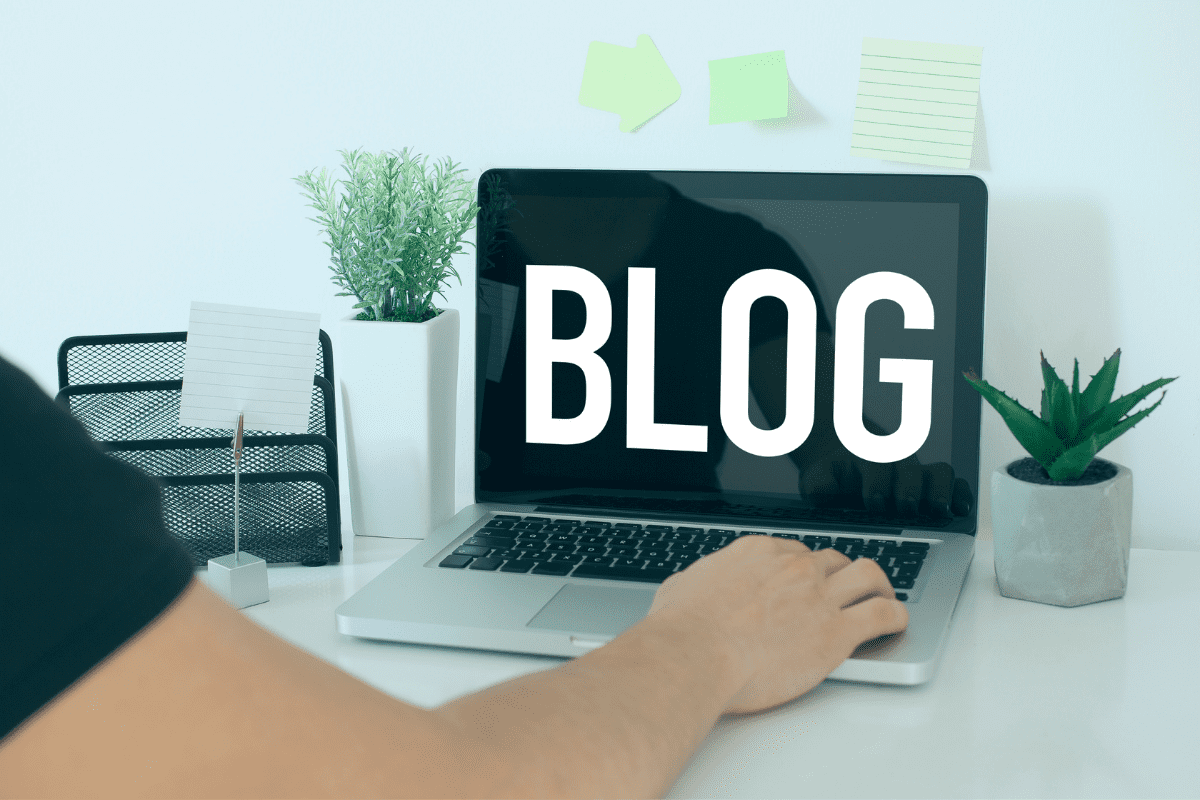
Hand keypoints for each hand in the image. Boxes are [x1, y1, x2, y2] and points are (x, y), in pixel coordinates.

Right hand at [647, 535, 907, 714]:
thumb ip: (699, 582)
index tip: (806, 581)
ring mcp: (819, 596)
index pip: (794, 551)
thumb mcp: (682, 588)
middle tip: (842, 591)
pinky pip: (883, 614)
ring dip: (879, 584)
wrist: (693, 655)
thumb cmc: (681, 629)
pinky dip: (894, 616)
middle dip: (839, 575)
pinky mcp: (837, 632)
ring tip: (882, 596)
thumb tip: (691, 589)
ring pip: (868, 575)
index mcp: (757, 553)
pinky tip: (895, 623)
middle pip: (832, 560)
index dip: (804, 568)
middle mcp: (793, 567)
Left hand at [797, 442, 973, 518]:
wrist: (843, 453)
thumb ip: (819, 483)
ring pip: (938, 472)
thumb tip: (825, 491)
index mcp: (868, 460)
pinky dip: (960, 493)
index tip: (873, 502)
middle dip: (909, 489)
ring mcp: (916, 473)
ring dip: (939, 491)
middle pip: (912, 470)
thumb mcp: (817, 476)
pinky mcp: (930, 484)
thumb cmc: (833, 471)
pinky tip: (960, 509)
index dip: (877, 484)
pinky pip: (953, 483)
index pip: (878, 467)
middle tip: (905, 507)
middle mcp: (897, 465)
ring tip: (937, 510)